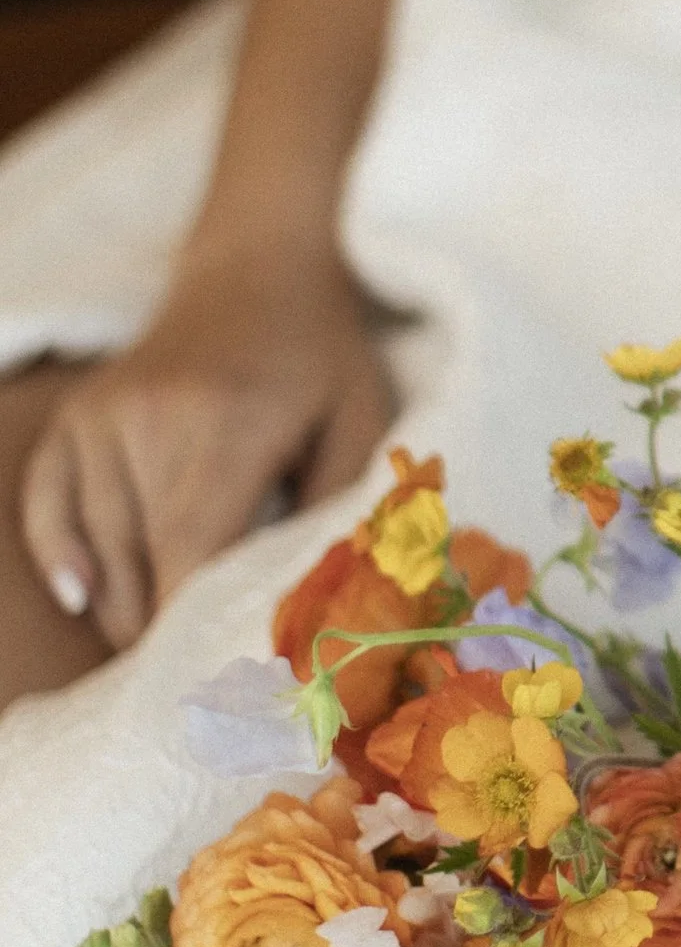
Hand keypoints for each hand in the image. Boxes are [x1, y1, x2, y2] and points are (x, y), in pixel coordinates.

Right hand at [20, 246, 392, 648]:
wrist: (257, 267)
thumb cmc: (323, 354)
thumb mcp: (365, 419)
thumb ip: (347, 503)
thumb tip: (331, 592)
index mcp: (228, 425)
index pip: (192, 551)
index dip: (196, 623)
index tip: (220, 676)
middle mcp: (151, 420)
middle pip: (142, 558)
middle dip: (166, 628)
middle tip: (201, 679)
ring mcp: (105, 414)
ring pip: (98, 540)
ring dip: (124, 603)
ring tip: (158, 653)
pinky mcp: (80, 413)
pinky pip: (49, 498)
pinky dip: (61, 552)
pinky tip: (82, 598)